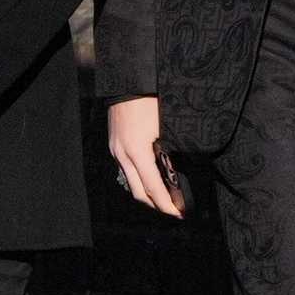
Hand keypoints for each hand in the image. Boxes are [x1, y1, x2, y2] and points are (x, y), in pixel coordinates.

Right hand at [107, 96, 181, 219]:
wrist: (128, 80)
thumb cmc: (152, 100)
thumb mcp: (166, 127)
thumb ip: (171, 151)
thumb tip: (181, 171)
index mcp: (138, 152)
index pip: (154, 188)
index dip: (167, 204)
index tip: (180, 214)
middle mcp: (123, 155)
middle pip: (139, 193)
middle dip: (157, 205)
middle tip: (175, 211)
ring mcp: (116, 150)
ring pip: (130, 183)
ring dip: (147, 194)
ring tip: (165, 198)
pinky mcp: (114, 144)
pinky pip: (126, 170)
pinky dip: (139, 179)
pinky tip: (152, 179)